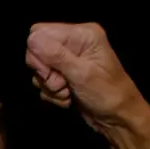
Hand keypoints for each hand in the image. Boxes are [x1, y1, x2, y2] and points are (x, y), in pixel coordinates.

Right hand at [25, 23, 144, 134]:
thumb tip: (32, 39)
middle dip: (45, 73)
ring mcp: (68, 59)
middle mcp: (74, 43)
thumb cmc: (107, 93)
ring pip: (39, 70)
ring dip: (50, 87)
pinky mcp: (64, 75)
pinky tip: (68, 97)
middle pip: (36, 52)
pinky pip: (44, 83)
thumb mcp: (82, 73)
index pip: (40, 32)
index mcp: (82, 34)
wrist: (117, 116)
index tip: (48, 72)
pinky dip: (52, 94)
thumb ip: (56, 55)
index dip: (37, 54)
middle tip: (61, 84)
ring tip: (68, 92)